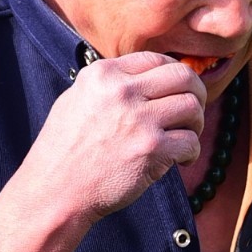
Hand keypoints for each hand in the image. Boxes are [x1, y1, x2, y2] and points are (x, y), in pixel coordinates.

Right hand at [22, 52, 205, 223]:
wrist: (55, 191)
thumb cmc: (63, 150)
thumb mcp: (77, 99)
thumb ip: (109, 84)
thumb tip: (145, 78)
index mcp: (103, 74)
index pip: (156, 59)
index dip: (173, 74)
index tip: (177, 89)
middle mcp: (122, 91)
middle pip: (182, 76)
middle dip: (196, 92)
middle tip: (193, 109)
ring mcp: (139, 120)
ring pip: (192, 106)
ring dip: (196, 123)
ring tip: (186, 136)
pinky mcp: (151, 149)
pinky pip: (191, 142)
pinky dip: (192, 152)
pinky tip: (180, 159)